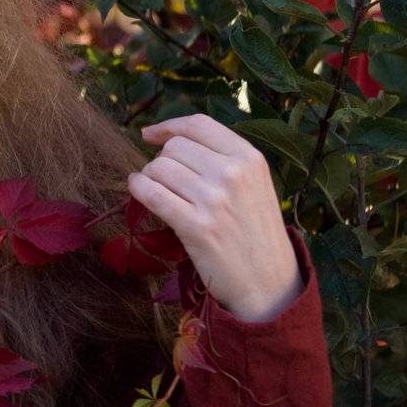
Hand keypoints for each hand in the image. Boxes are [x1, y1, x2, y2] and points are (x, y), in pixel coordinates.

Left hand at [126, 114, 303, 323]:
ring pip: (158, 168)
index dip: (168, 127)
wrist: (269, 282)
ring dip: (150, 178)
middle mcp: (233, 173)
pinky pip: (150, 193)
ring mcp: (214, 199)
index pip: (198, 124)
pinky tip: (139, 192)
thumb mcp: (254, 184)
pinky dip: (138, 189)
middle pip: (174, 147)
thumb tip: (165, 137)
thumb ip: (221, 158)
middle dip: (162, 161)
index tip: (149, 135)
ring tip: (160, 193)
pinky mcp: (196, 226)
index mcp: (249, 158)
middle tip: (167, 182)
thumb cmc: (254, 231)